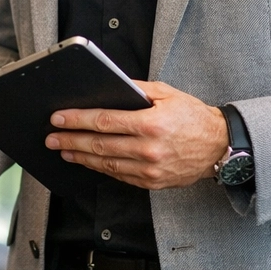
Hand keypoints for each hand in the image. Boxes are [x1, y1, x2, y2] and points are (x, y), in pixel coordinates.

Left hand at [45, 81, 227, 188]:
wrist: (218, 146)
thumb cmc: (193, 116)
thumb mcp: (167, 93)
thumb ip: (136, 89)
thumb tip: (107, 87)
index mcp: (151, 123)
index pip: (104, 121)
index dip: (77, 120)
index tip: (59, 118)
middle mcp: (148, 149)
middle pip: (99, 144)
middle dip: (71, 140)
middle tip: (52, 137)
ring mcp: (149, 170)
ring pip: (106, 164)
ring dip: (81, 156)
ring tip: (63, 150)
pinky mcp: (151, 183)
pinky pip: (119, 176)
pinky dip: (100, 168)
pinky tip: (88, 161)